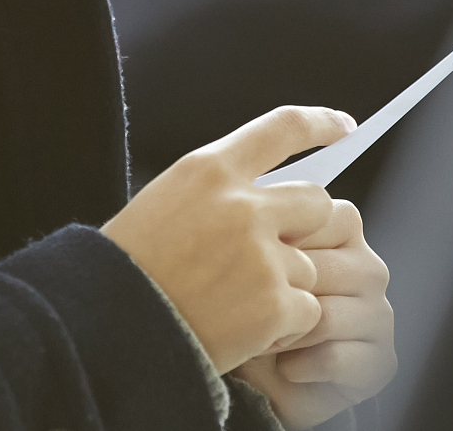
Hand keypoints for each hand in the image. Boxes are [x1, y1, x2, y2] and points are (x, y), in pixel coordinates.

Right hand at [102, 106, 353, 372]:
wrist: (109, 327)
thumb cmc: (130, 267)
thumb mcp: (165, 202)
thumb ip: (220, 192)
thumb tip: (272, 197)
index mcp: (208, 169)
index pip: (281, 129)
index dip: (320, 124)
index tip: (343, 128)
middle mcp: (242, 205)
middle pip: (315, 202)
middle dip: (306, 228)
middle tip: (279, 253)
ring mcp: (261, 255)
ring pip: (309, 265)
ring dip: (284, 286)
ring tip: (234, 302)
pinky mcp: (274, 302)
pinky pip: (306, 310)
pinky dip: (283, 325)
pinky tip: (243, 328)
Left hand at [233, 200, 395, 428]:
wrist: (262, 373)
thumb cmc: (247, 304)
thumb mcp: (242, 256)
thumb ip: (251, 226)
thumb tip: (238, 205)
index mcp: (342, 230)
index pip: (315, 215)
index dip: (271, 242)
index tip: (240, 260)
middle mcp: (368, 268)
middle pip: (317, 270)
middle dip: (273, 295)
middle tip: (243, 311)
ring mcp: (379, 314)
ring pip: (325, 317)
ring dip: (284, 334)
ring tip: (262, 340)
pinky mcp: (381, 360)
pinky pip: (334, 358)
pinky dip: (298, 365)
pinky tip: (285, 366)